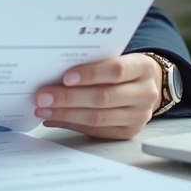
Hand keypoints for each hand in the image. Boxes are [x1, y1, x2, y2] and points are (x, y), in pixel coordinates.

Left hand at [33, 53, 162, 139]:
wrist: (147, 86)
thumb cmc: (124, 69)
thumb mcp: (116, 58)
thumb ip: (93, 63)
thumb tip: (54, 73)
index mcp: (142, 68)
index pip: (116, 70)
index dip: (90, 74)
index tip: (65, 77)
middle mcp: (144, 93)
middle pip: (104, 97)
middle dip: (69, 98)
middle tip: (43, 97)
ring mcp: (138, 116)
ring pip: (98, 118)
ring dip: (65, 114)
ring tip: (44, 110)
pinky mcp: (127, 132)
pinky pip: (96, 130)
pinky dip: (71, 124)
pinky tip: (54, 119)